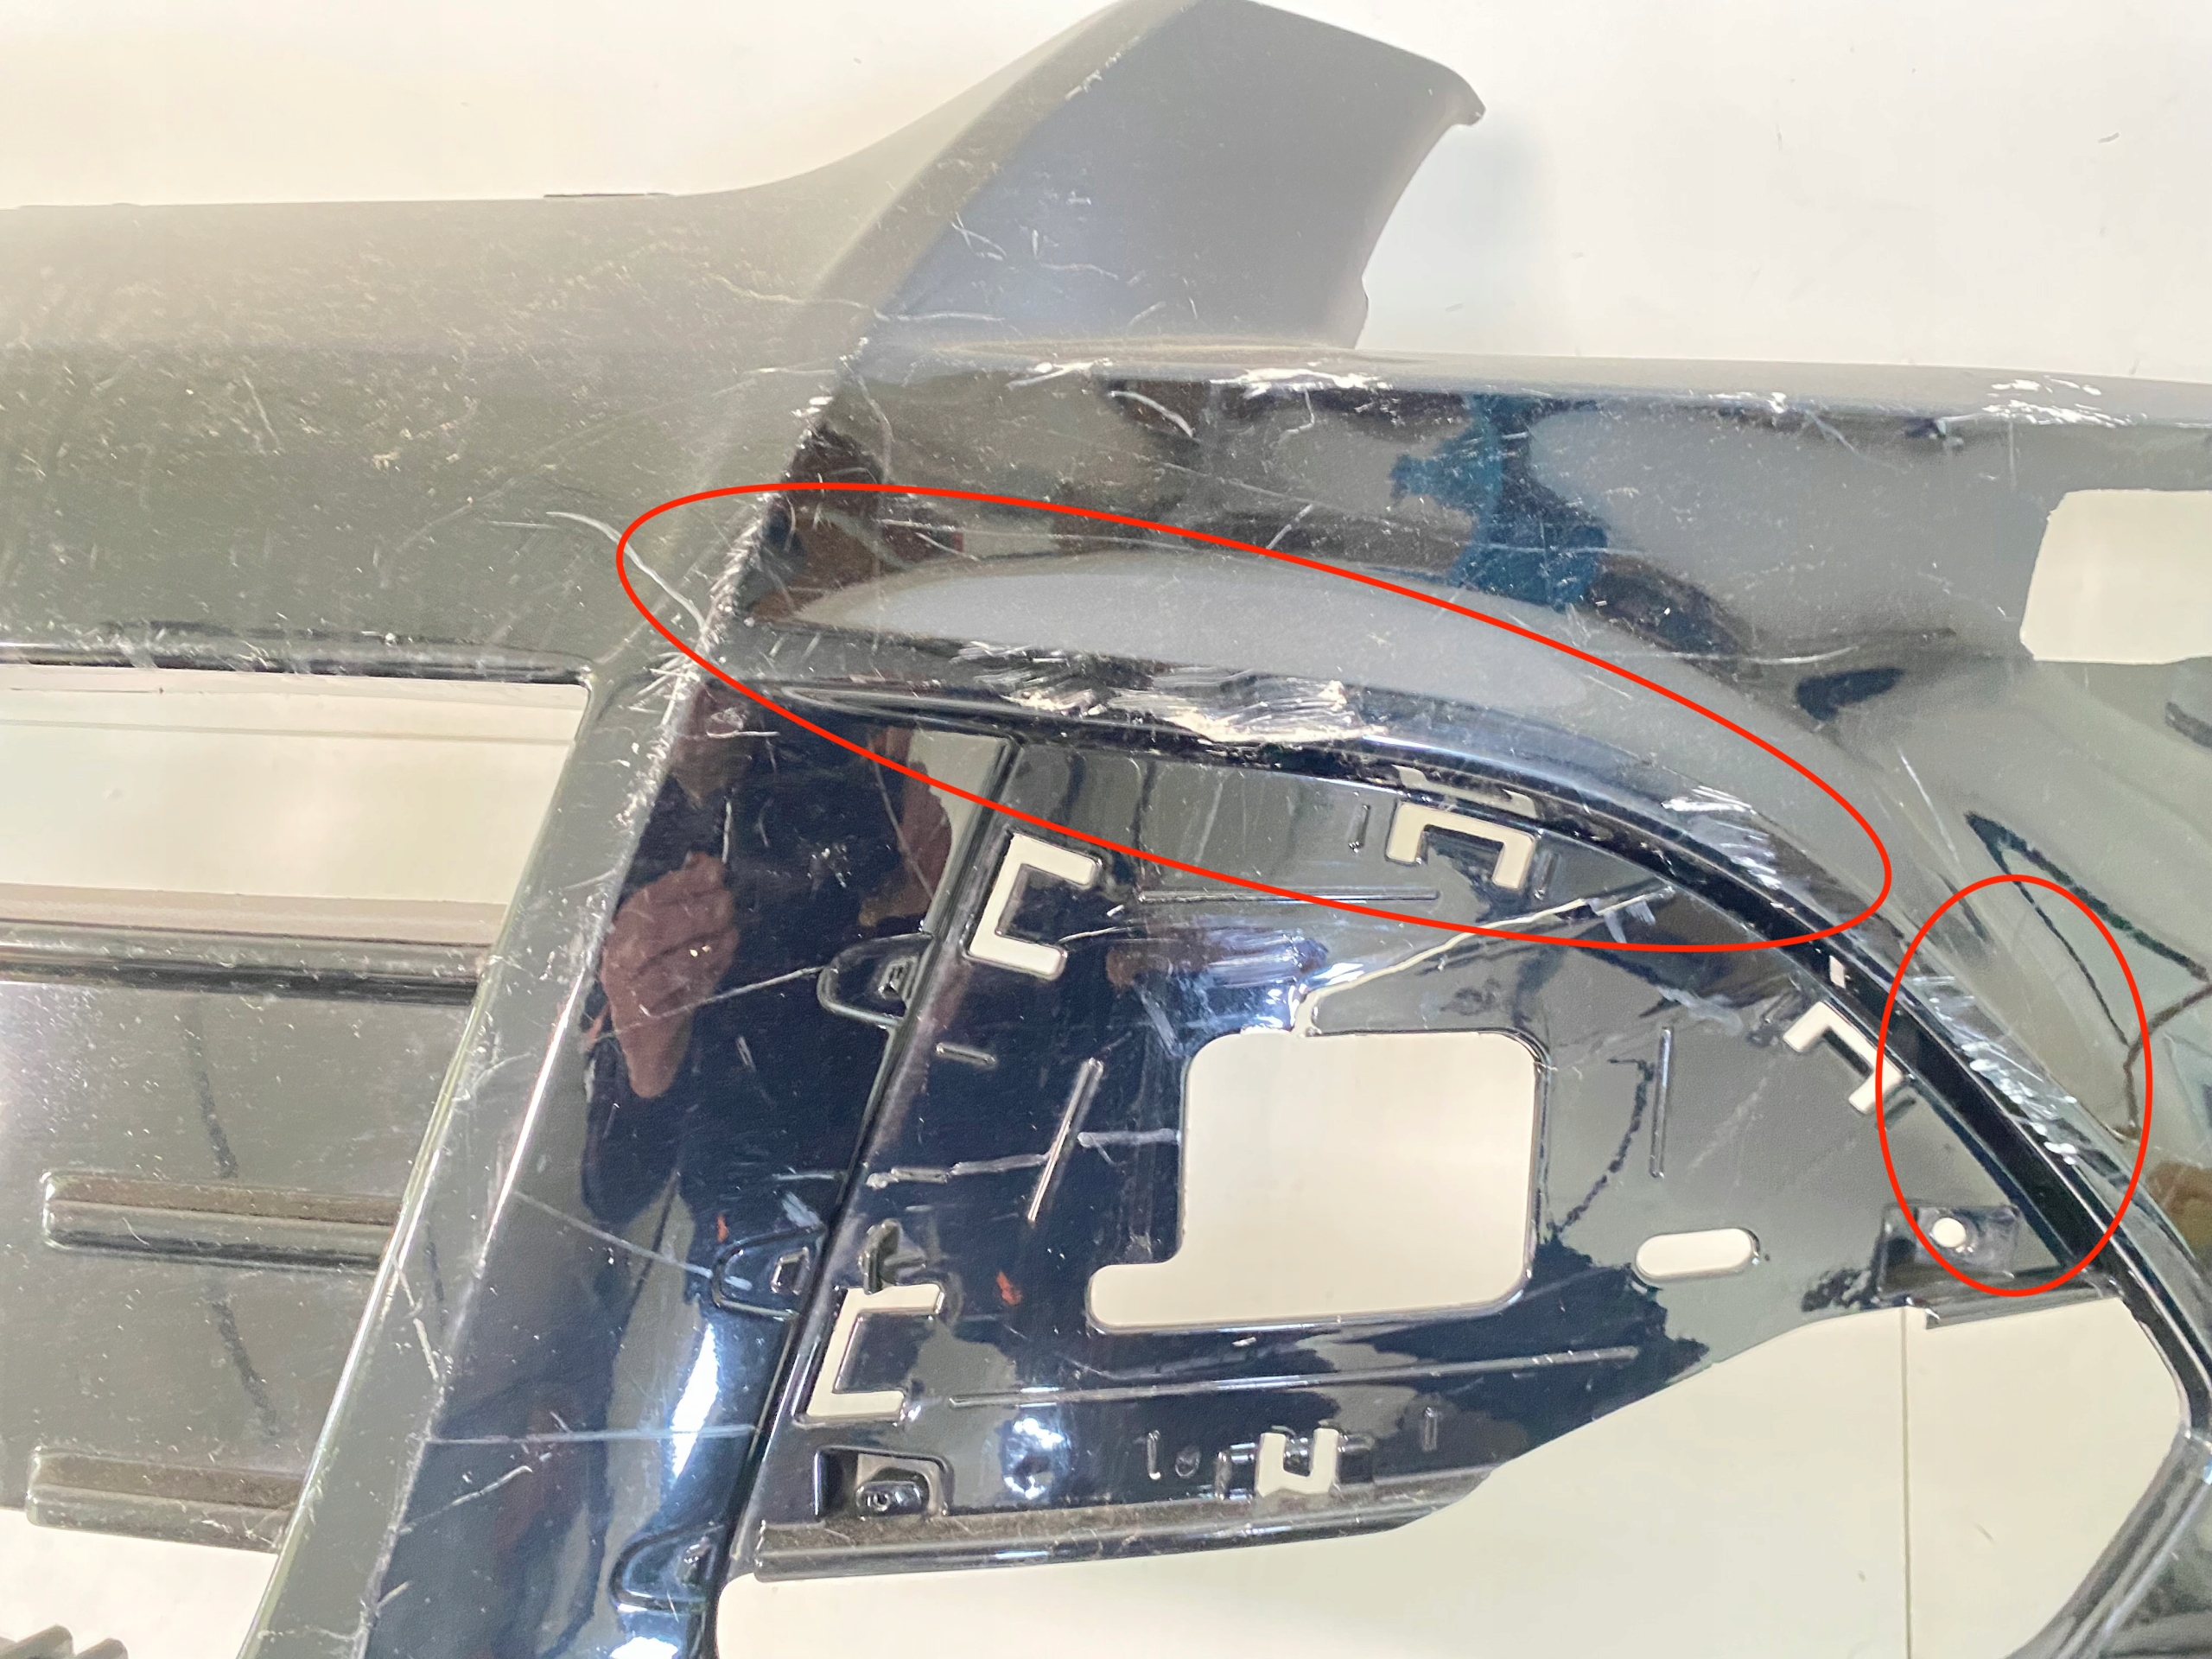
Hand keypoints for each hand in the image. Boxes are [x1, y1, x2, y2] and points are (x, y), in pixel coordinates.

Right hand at [599, 852, 737, 1097]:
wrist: (648, 1047)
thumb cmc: (663, 984)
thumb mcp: (674, 941)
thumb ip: (686, 903)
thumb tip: (707, 862)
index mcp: (622, 933)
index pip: (646, 901)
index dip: (681, 883)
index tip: (714, 871)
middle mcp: (617, 961)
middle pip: (651, 931)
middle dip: (693, 913)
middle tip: (726, 903)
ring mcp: (627, 994)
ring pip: (663, 964)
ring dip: (702, 945)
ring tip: (730, 933)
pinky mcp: (644, 1023)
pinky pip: (675, 997)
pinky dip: (702, 976)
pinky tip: (723, 961)